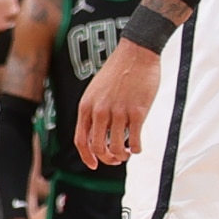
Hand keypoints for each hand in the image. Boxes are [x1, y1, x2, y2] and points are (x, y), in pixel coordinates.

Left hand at [73, 37, 163, 172]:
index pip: (81, 140)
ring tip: (128, 152)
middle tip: (116, 159)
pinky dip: (136, 149)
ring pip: (116, 148)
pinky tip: (138, 146)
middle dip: (107, 159)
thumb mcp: (96, 91)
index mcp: (86, 106)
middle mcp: (99, 111)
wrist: (136, 53)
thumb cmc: (117, 71)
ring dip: (122, 156)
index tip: (94, 165)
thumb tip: (98, 134)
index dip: (86, 157)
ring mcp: (118, 112)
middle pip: (97, 148)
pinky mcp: (137, 112)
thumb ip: (94, 111)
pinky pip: (135, 140)